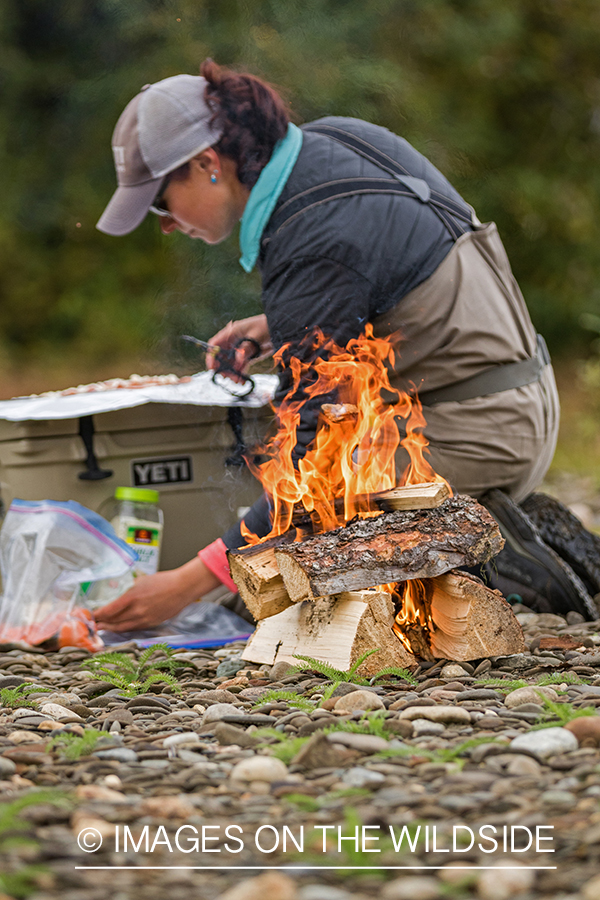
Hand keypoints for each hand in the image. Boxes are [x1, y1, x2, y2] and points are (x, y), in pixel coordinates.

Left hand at [94, 557, 220, 631]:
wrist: (182, 588)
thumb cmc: (163, 581)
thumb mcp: (141, 582)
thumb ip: (128, 591)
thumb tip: (117, 597)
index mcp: (131, 597)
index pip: (108, 611)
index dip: (98, 615)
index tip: (91, 616)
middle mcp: (136, 611)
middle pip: (113, 622)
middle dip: (102, 624)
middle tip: (93, 624)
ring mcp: (144, 619)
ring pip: (122, 628)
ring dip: (111, 628)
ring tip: (103, 628)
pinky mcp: (151, 623)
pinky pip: (133, 628)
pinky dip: (124, 628)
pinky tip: (120, 626)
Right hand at [207, 314, 272, 382]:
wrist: (281, 328)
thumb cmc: (267, 325)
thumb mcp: (256, 335)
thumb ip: (247, 347)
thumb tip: (239, 359)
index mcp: (231, 332)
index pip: (215, 344)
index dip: (211, 355)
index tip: (212, 367)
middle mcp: (233, 341)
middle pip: (221, 356)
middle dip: (222, 367)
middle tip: (226, 377)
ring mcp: (240, 349)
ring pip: (230, 363)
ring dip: (231, 372)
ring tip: (237, 380)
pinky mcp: (248, 356)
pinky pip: (240, 366)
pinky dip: (240, 373)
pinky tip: (241, 380)